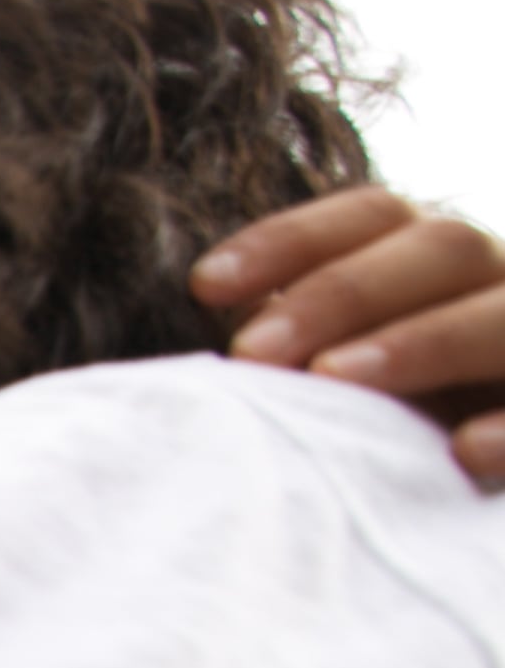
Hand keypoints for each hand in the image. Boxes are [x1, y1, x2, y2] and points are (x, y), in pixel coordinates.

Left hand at [195, 188, 504, 487]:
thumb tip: (213, 355)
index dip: (292, 240)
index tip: (203, 285)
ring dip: (421, 341)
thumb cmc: (392, 430)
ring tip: (334, 379)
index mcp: (441, 263)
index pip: (376, 217)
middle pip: (443, 247)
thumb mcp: (341, 379)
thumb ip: (293, 351)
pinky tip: (463, 451)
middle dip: (343, 293)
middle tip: (252, 353)